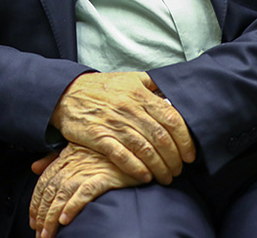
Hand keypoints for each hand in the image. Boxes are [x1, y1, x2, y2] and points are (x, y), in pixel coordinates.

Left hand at [29, 144, 141, 237]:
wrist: (132, 148)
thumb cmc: (104, 150)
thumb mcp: (76, 149)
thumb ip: (53, 159)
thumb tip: (33, 167)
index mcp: (65, 158)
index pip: (44, 183)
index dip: (36, 203)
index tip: (33, 220)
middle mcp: (73, 164)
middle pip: (51, 192)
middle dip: (42, 215)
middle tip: (39, 233)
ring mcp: (87, 170)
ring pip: (63, 195)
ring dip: (52, 217)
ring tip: (48, 234)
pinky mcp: (103, 177)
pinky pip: (84, 193)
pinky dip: (73, 206)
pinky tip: (65, 220)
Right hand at [50, 72, 194, 183]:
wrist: (65, 93)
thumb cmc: (101, 88)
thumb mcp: (128, 78)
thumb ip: (152, 84)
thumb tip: (173, 93)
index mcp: (140, 94)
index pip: (171, 118)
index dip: (185, 139)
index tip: (190, 154)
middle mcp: (129, 109)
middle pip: (161, 137)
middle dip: (174, 158)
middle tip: (179, 170)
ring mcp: (113, 123)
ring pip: (145, 149)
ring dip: (159, 167)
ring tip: (165, 177)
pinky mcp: (98, 137)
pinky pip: (122, 156)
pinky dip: (136, 169)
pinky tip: (145, 177)